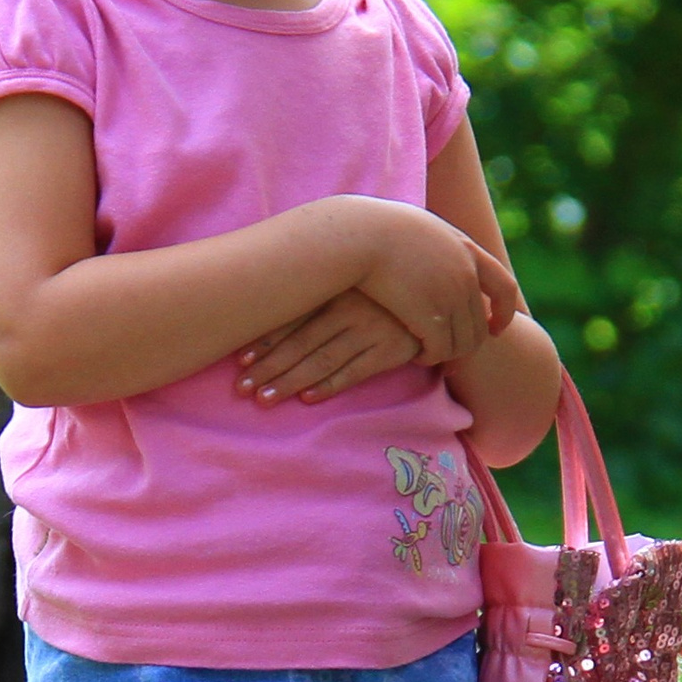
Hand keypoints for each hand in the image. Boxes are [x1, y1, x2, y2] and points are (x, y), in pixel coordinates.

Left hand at [235, 290, 426, 404]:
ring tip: (264, 400)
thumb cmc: (387, 286)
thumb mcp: (356, 281)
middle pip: (300, 343)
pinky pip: (356, 370)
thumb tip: (275, 302)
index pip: (293, 317)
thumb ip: (323, 292)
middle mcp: (349, 309)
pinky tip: (308, 398)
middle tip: (242, 389)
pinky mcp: (391, 350)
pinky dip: (330, 385)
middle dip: (269, 368)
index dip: (265, 340)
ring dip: (290, 382)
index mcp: (337, 289)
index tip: (240, 360)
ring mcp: (371, 330)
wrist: (441, 290)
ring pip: (322, 359)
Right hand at [348, 199, 523, 368]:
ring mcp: (451, 296)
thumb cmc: (377, 229)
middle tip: (448, 357)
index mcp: (467, 251)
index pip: (504, 288)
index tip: (494, 330)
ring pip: (463, 343)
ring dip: (447, 355)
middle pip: (480, 326)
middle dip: (466, 346)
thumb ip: (436, 244)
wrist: (362, 235)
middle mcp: (466, 275)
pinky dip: (431, 358)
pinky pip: (441, 350)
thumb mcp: (418, 227)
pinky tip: (415, 357)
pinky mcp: (431, 317)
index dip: (504, 314)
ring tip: (427, 355)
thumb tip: (435, 250)